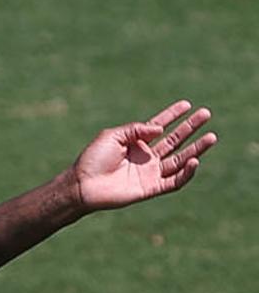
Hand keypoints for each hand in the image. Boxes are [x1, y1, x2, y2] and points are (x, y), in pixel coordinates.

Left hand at [72, 100, 216, 210]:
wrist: (82, 184)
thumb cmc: (93, 159)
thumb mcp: (113, 136)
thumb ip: (136, 129)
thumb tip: (160, 128)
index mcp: (136, 142)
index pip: (160, 126)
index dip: (173, 115)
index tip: (187, 104)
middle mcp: (147, 157)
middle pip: (175, 140)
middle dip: (191, 127)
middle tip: (206, 113)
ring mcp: (150, 172)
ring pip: (180, 160)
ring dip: (196, 149)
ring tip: (211, 136)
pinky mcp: (151, 188)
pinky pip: (174, 182)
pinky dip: (186, 173)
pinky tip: (194, 161)